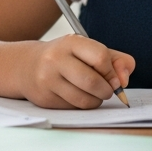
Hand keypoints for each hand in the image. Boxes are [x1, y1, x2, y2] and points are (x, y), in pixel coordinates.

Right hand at [19, 35, 133, 108]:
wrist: (27, 65)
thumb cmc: (66, 57)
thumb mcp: (89, 50)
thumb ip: (115, 60)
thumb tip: (124, 80)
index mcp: (71, 42)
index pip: (101, 57)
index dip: (112, 71)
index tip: (113, 77)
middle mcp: (56, 59)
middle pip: (92, 82)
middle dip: (107, 90)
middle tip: (107, 90)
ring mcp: (48, 79)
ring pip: (84, 99)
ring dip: (96, 100)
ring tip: (94, 93)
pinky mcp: (45, 98)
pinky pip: (74, 108)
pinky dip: (82, 105)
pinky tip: (77, 95)